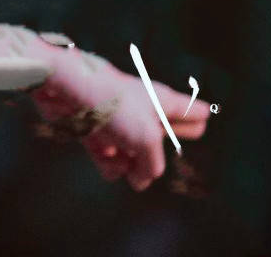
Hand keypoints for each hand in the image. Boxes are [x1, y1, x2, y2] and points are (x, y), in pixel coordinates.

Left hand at [31, 51, 211, 190]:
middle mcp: (141, 108)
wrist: (64, 88)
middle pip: (161, 129)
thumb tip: (141, 181)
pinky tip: (111, 168)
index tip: (205, 114)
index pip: (190, 109)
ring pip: (131, 148)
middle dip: (164, 142)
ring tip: (127, 170)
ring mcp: (116, 117)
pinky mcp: (91, 125)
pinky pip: (106, 151)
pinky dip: (108, 161)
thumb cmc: (113, 105)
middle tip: (173, 142)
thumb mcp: (146, 140)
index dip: (197, 114)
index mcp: (162, 101)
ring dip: (130, 163)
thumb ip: (151, 165)